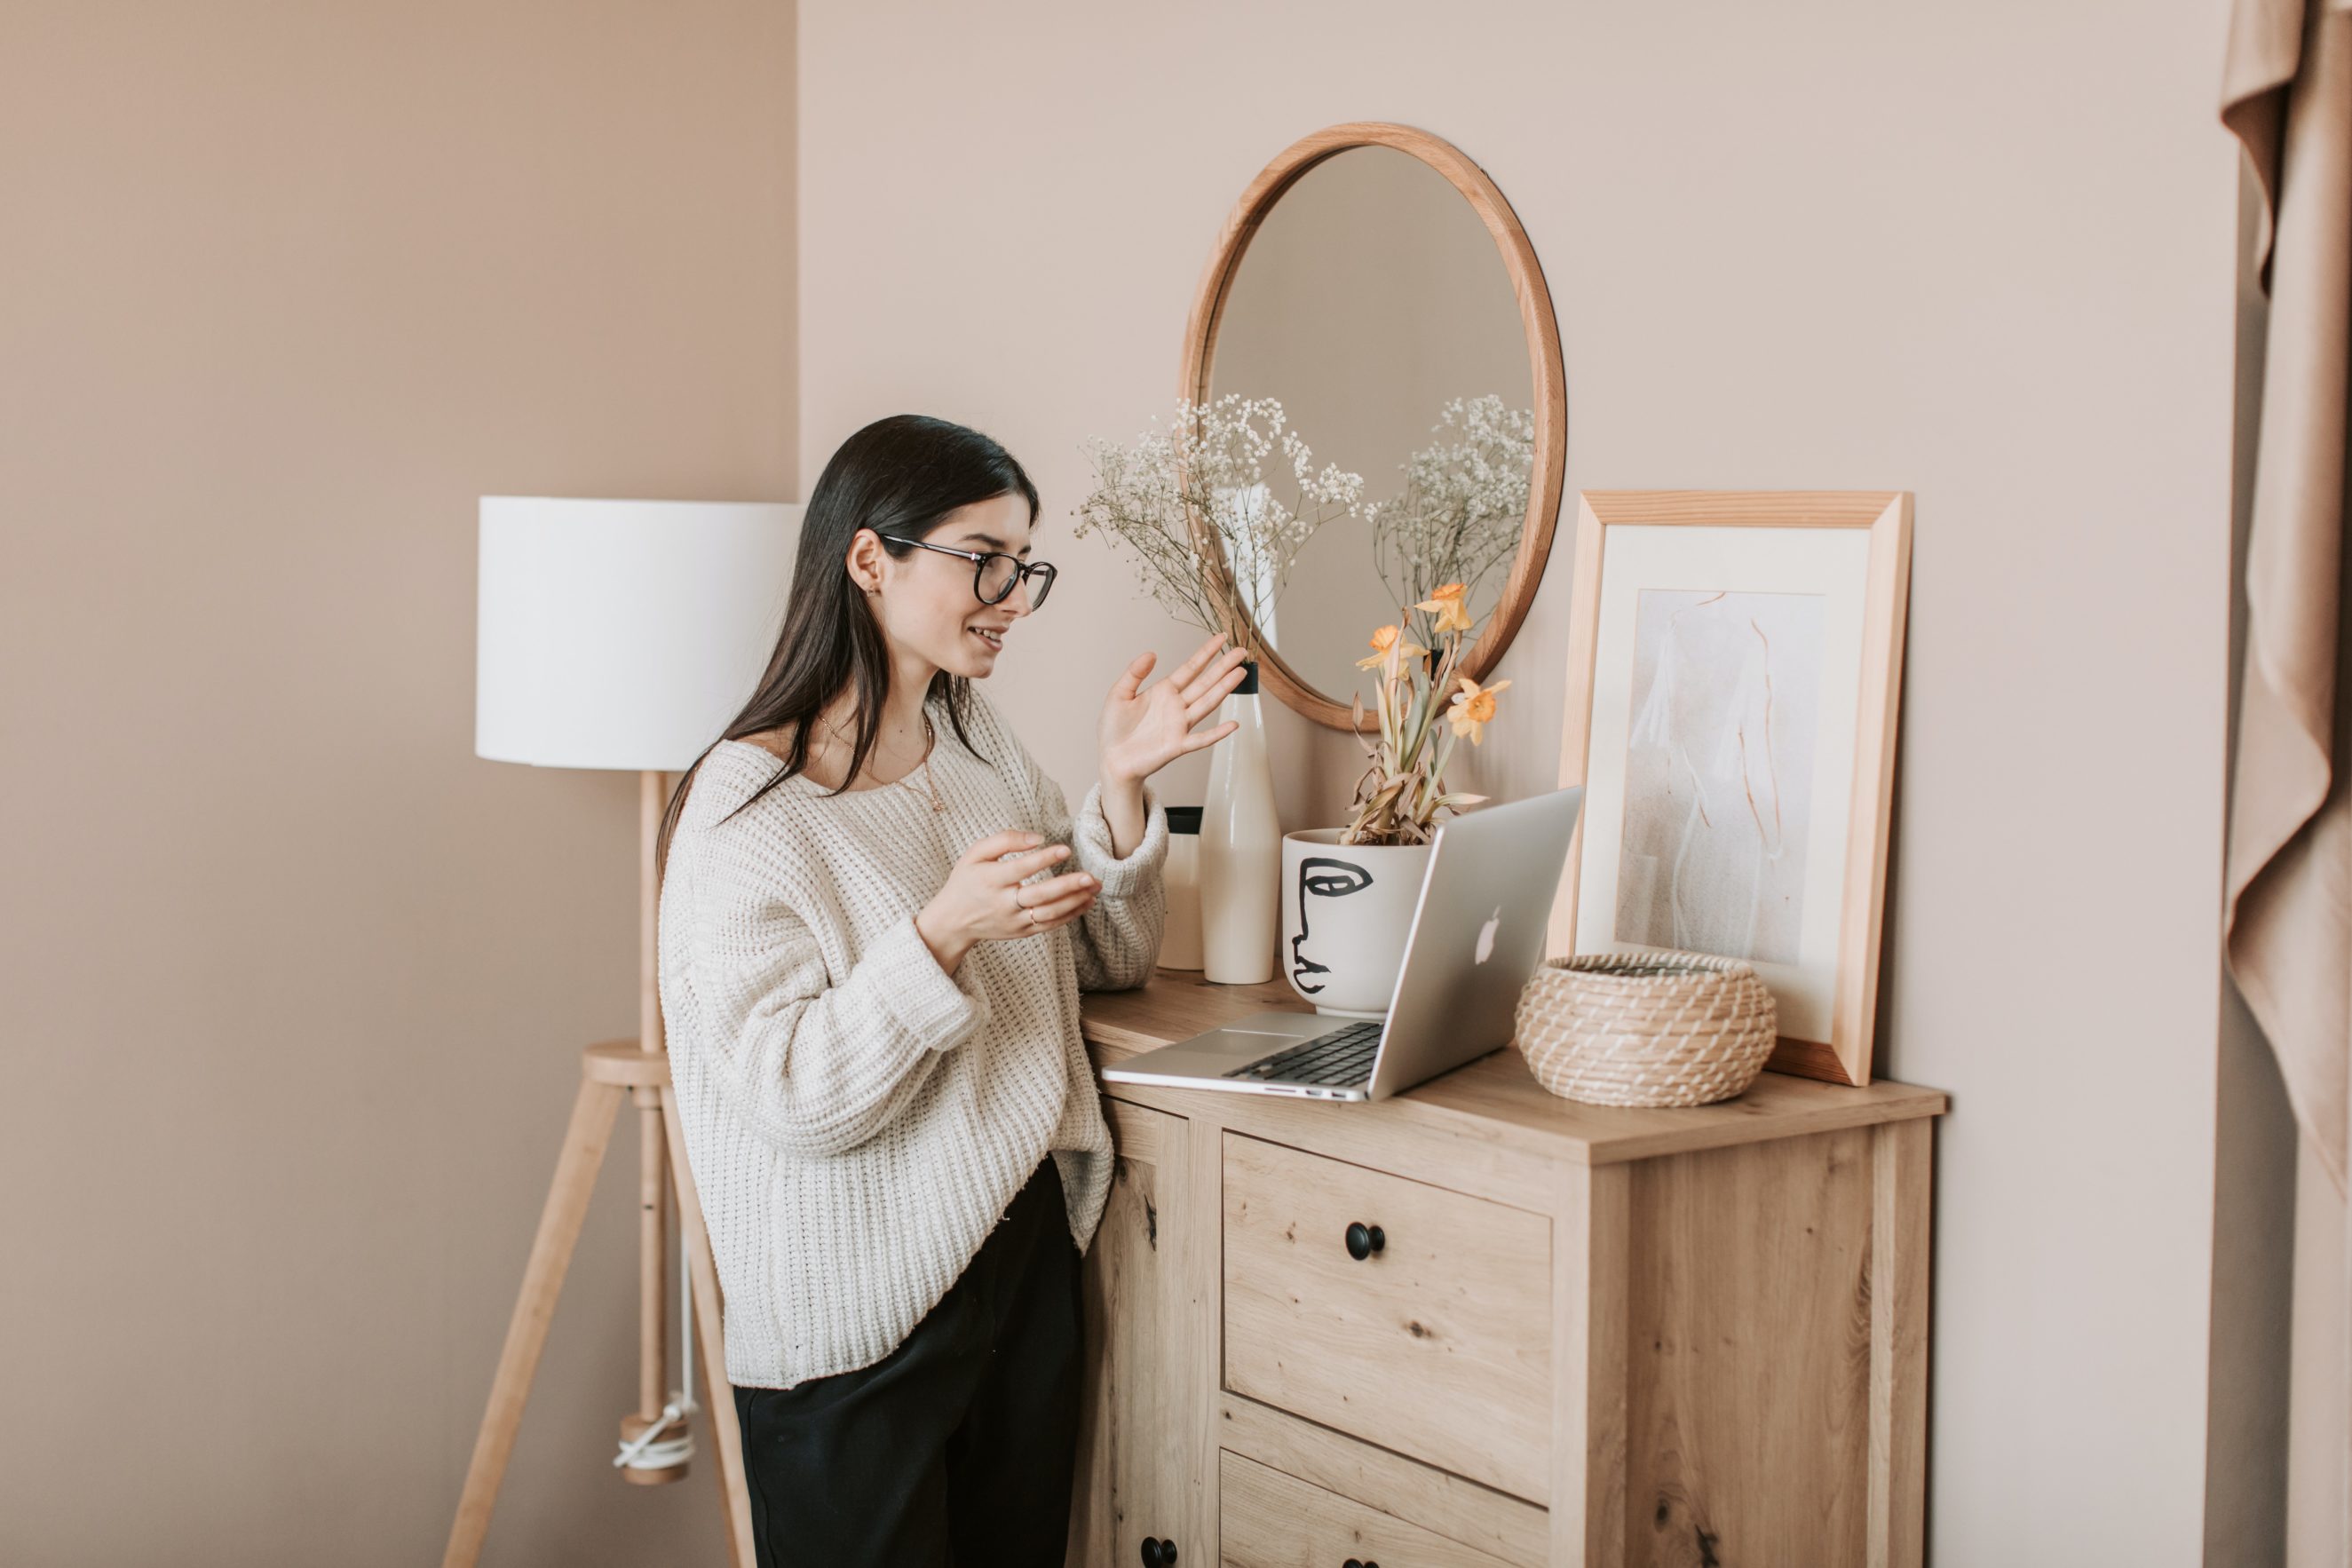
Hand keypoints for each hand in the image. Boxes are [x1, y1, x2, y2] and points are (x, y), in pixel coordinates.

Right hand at [914, 830, 1098, 973]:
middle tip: (1091, 876)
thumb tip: (1038, 838)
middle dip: (1068, 886)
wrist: (953, 921)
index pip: (1021, 869)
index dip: (1044, 859)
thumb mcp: (975, 854)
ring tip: (1095, 888)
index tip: (1065, 849)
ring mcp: (1014, 921)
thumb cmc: (967, 880)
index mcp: (991, 880)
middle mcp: (1003, 903)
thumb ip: (1004, 840)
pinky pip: (1050, 925)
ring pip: (1049, 914)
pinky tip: (1086, 902)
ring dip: (1075, 901)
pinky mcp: (1021, 932)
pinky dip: (1070, 915)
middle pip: (1040, 895)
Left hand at [1098, 632, 1251, 786]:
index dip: (1206, 653)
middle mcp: (1177, 706)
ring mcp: (1180, 725)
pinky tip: (1232, 725)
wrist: (1112, 759)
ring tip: (1241, 673)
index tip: (1222, 637)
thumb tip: (1151, 653)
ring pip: (1207, 703)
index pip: (1191, 668)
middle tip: (1242, 651)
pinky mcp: (1177, 745)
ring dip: (1224, 689)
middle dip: (1224, 666)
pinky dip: (1217, 733)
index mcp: (1164, 691)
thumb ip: (1134, 673)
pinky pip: (1201, 739)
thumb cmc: (1114, 729)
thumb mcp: (1119, 694)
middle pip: (1206, 682)